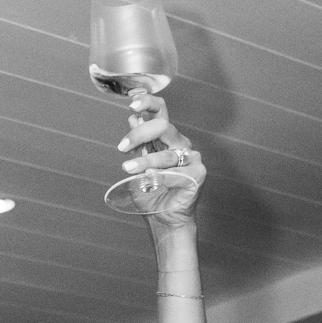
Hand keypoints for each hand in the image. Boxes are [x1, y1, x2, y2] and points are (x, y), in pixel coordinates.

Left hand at [116, 93, 205, 220]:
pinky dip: (161, 177)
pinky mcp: (199, 173)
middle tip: (122, 147)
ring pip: (167, 153)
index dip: (148, 103)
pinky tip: (150, 179)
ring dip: (145, 162)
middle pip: (163, 126)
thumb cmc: (150, 194)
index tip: (131, 106)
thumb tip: (134, 117)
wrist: (163, 219)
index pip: (161, 111)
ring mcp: (191, 158)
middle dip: (140, 134)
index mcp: (165, 138)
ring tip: (128, 169)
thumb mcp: (137, 166)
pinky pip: (176, 173)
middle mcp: (179, 144)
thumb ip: (138, 145)